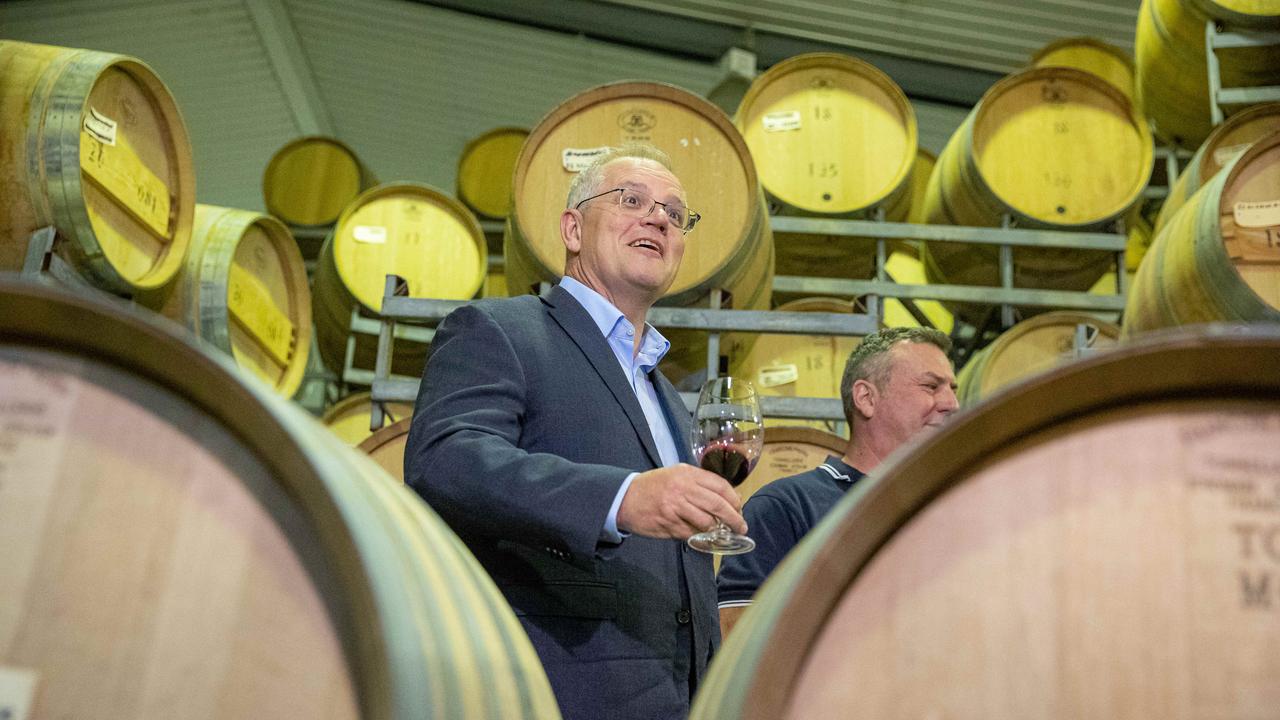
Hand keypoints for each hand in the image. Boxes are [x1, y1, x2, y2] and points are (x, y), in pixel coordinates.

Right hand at [616, 463, 746, 538]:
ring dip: (717, 531)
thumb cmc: (654, 486)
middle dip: (733, 518)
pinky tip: (703, 537)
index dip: (734, 499)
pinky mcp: (669, 524)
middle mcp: (683, 489)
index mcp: (687, 474)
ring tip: (722, 533)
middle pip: (717, 505)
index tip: (739, 508)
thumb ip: (699, 483)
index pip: (720, 486)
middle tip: (741, 527)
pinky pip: (691, 533)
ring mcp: (675, 508)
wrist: (626, 497)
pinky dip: (700, 537)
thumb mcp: (677, 475)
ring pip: (706, 522)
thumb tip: (726, 497)